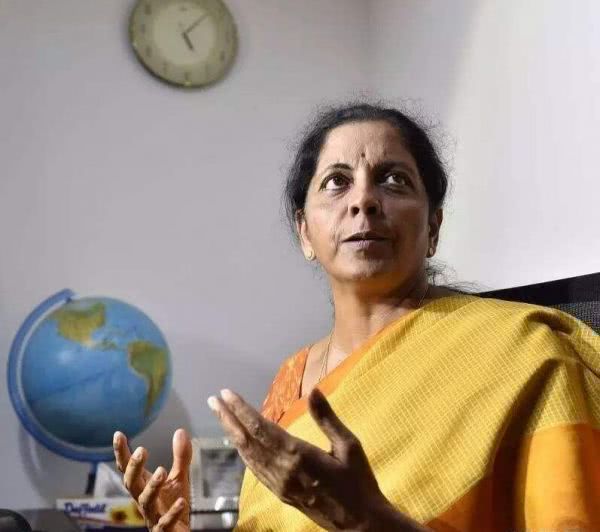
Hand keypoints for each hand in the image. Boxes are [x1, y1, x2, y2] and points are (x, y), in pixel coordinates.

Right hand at [113, 429, 191, 531]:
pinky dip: (172, 512)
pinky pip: (164, 522)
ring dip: (152, 486)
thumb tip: (180, 430)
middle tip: (141, 450)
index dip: (121, 453)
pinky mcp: (163, 530)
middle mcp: (143, 499)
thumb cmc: (172, 504)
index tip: (118, 434)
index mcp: (143, 485)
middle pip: (131, 483)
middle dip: (134, 467)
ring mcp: (152, 515)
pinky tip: (182, 501)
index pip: (128, 468)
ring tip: (162, 470)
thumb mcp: (178, 476)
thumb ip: (180, 455)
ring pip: (145, 501)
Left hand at [208, 388, 421, 530]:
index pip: (261, 428)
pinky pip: (255, 469)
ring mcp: (279, 484)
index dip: (242, 410)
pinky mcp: (280, 493)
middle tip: (213, 400)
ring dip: (231, 433)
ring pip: (248, 456)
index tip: (226, 394)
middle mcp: (282, 470)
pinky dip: (243, 452)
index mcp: (298, 455)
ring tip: (221, 415)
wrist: (359, 524)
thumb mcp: (349, 445)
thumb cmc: (358, 482)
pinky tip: (239, 443)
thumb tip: (313, 390)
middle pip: (247, 440)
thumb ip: (327, 418)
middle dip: (228, 419)